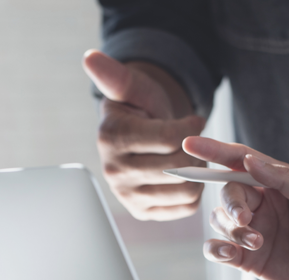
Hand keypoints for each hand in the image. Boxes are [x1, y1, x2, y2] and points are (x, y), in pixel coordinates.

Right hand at [82, 50, 206, 220]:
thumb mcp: (133, 88)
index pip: (169, 139)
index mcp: (110, 138)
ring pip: (186, 190)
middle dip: (195, 152)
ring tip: (191, 158)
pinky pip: (186, 207)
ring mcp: (127, 196)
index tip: (194, 120)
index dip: (191, 128)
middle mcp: (114, 172)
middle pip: (179, 167)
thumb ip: (116, 75)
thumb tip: (90, 58)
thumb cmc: (141, 108)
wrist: (140, 136)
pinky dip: (195, 191)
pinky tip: (185, 174)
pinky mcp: (143, 212)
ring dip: (198, 172)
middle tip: (194, 143)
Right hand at [184, 137, 288, 279]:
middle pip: (228, 191)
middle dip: (231, 203)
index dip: (215, 151)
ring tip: (258, 243)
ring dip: (231, 230)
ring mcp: (255, 232)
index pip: (243, 161)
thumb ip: (287, 180)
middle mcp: (266, 204)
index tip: (191, 144)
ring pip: (220, 220)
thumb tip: (252, 161)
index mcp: (282, 183)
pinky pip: (217, 249)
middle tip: (246, 220)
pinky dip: (216, 249)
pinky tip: (231, 254)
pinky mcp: (250, 260)